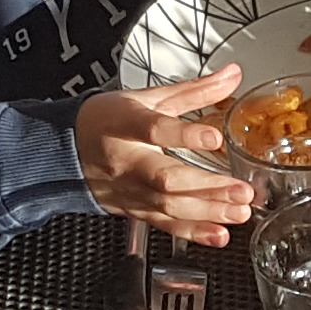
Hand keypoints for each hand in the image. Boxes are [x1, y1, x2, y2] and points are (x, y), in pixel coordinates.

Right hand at [73, 65, 253, 245]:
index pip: (154, 130)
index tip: (214, 136)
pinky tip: (219, 234)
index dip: (184, 134)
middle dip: (207, 188)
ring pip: (168, 207)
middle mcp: (127, 161)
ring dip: (208, 213)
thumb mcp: (148, 98)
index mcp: (126, 125)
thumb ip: (194, 90)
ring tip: (240, 210)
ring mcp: (130, 190)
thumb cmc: (107, 120)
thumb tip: (231, 75)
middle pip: (166, 179)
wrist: (68, 150)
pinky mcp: (133, 210)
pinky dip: (193, 233)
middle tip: (242, 189)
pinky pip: (164, 225)